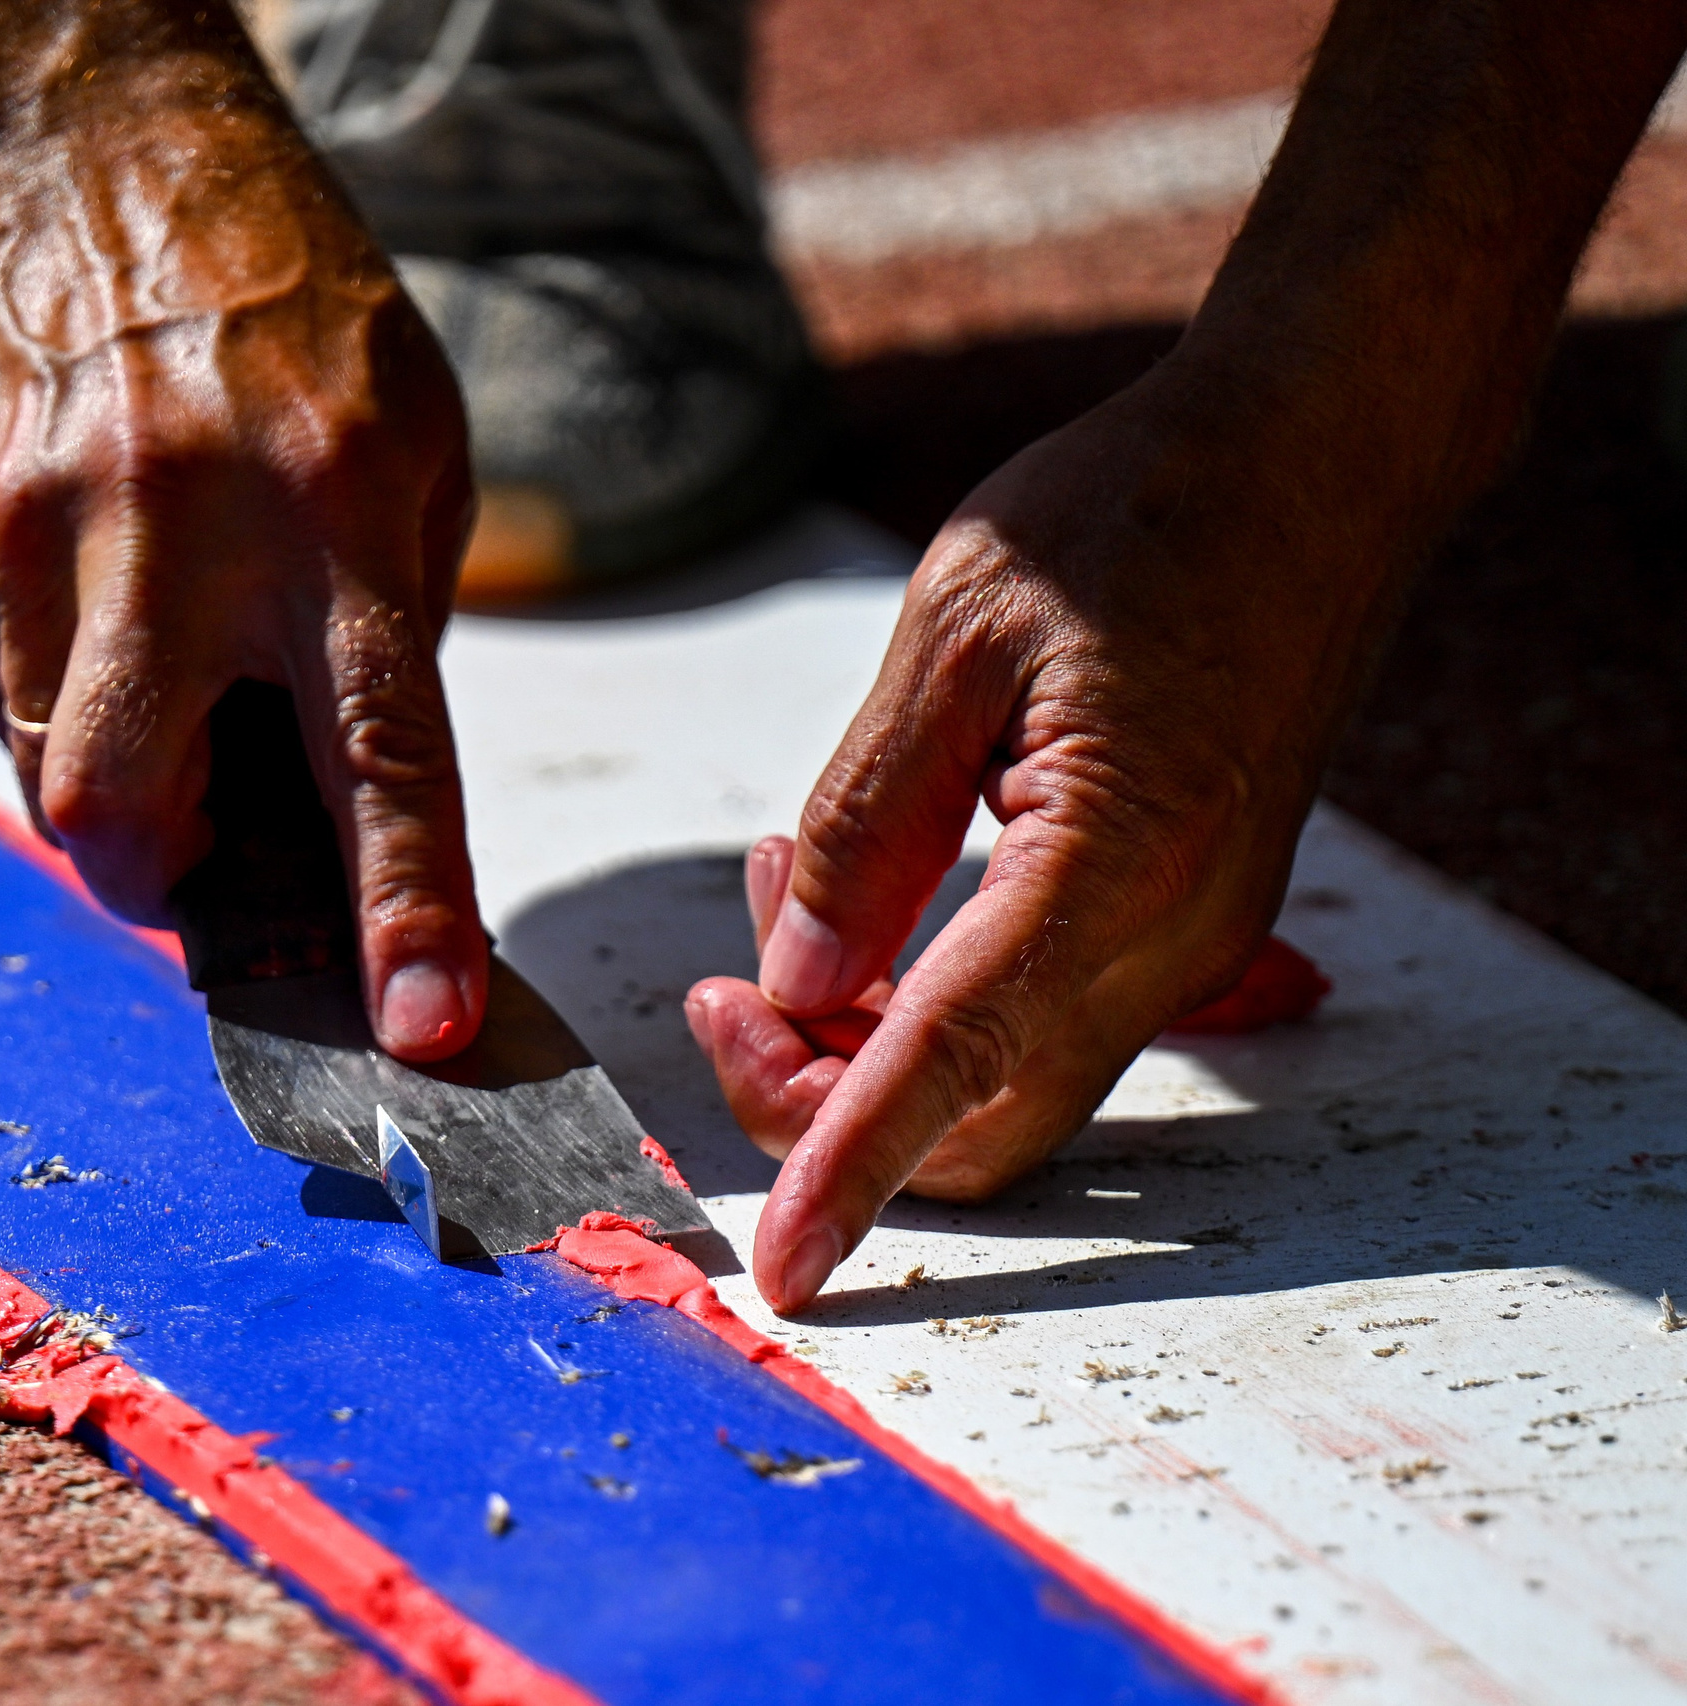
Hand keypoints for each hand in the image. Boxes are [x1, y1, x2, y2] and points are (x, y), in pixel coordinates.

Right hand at [0, 47, 486, 1058]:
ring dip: (109, 793)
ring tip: (156, 688)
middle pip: (123, 808)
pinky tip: (94, 606)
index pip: (379, 752)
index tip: (418, 1032)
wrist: (93, 152)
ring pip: (41, 772)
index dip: (402, 909)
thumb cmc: (292, 308)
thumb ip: (385, 629)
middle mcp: (179, 531)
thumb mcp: (410, 447)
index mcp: (334, 512)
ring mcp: (40, 530)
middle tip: (201, 846)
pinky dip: (52, 706)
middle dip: (161, 883)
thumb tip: (336, 816)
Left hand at [691, 357, 1414, 1311]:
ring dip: (868, 1037)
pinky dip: (930, 996)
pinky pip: (1041, 1014)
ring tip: (779, 880)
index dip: (848, 1168)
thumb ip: (869, 815)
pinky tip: (868, 884)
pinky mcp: (1181, 911)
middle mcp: (1170, 933)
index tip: (781, 1266)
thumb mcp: (958, 629)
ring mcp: (1190, 935)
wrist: (1320, 454)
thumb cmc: (1139, 508)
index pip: (953, 1063)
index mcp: (1115, 861)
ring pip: (1006, 1080)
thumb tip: (803, 976)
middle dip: (821, 1096)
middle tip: (724, 979)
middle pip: (980, 1123)